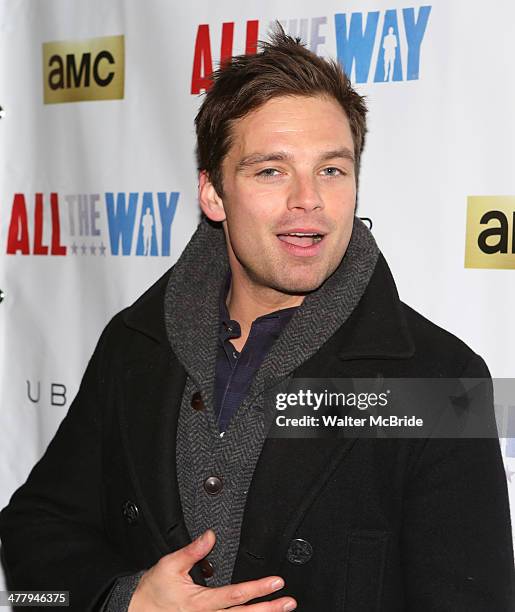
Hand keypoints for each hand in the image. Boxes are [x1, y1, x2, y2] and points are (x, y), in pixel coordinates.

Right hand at [128, 529, 296, 610]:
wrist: (136, 610)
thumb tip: (210, 536)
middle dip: (268, 609)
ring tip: (281, 610)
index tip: (276, 583)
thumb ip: (192, 551)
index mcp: (199, 602)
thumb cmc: (153, 590)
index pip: (235, 595)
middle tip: (288, 602)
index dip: (257, 589)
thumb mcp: (170, 565)